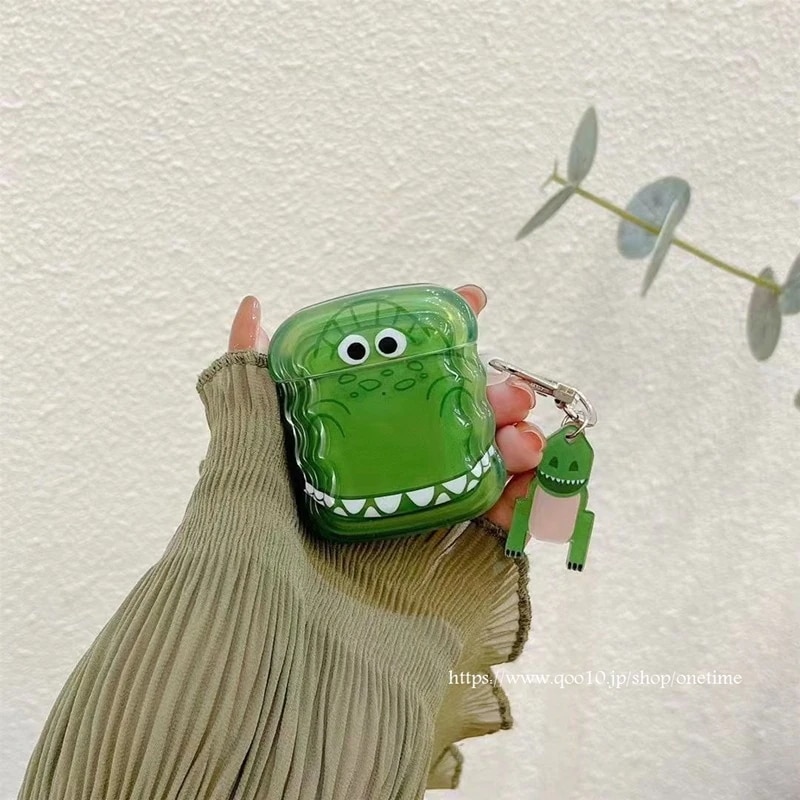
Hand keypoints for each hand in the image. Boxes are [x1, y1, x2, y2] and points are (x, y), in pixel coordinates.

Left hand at [228, 285, 544, 530]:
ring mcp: (423, 509)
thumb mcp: (245, 444)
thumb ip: (248, 379)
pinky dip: (528, 499)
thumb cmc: (250, 534)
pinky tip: (534, 486)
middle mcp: (392, 466)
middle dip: (495, 393)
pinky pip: (500, 520)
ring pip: (488, 461)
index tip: (474, 301)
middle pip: (459, 415)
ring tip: (526, 441)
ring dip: (518, 441)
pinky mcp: (448, 556)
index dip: (445, 336)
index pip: (408, 374)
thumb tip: (252, 305)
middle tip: (511, 397)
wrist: (269, 629)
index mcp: (356, 435)